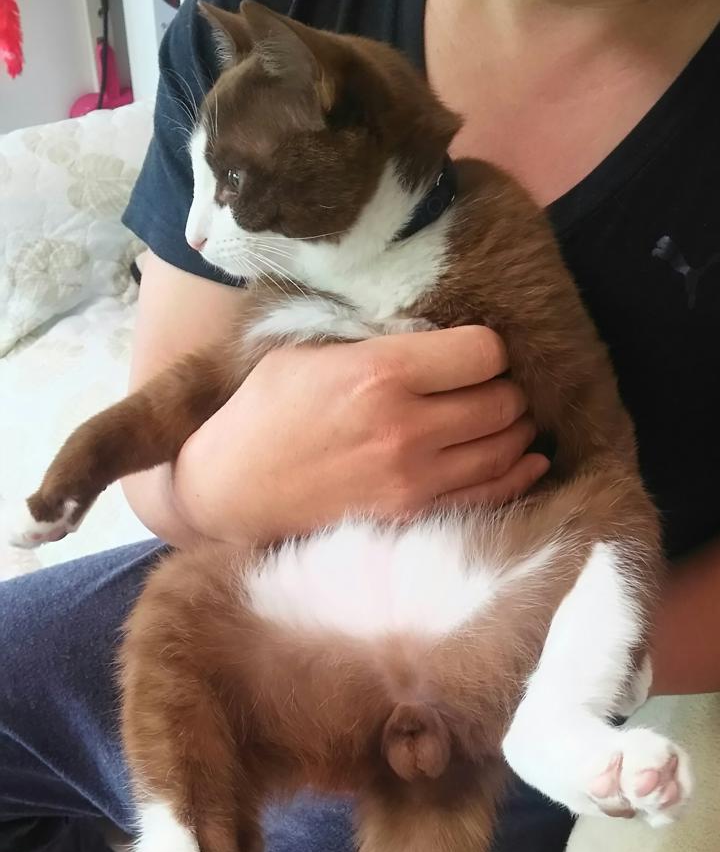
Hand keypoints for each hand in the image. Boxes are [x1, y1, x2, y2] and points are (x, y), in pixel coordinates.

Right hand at [173, 325, 549, 545]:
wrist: (229, 491)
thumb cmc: (264, 412)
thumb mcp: (309, 353)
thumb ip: (378, 342)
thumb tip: (437, 334)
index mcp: (380, 374)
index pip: (484, 350)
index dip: (489, 345)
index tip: (474, 349)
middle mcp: (406, 429)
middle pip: (504, 399)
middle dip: (507, 385)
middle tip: (493, 382)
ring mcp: (414, 480)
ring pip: (507, 446)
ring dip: (515, 426)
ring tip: (503, 413)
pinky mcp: (413, 516)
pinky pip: (493, 492)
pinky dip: (518, 471)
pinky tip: (527, 455)